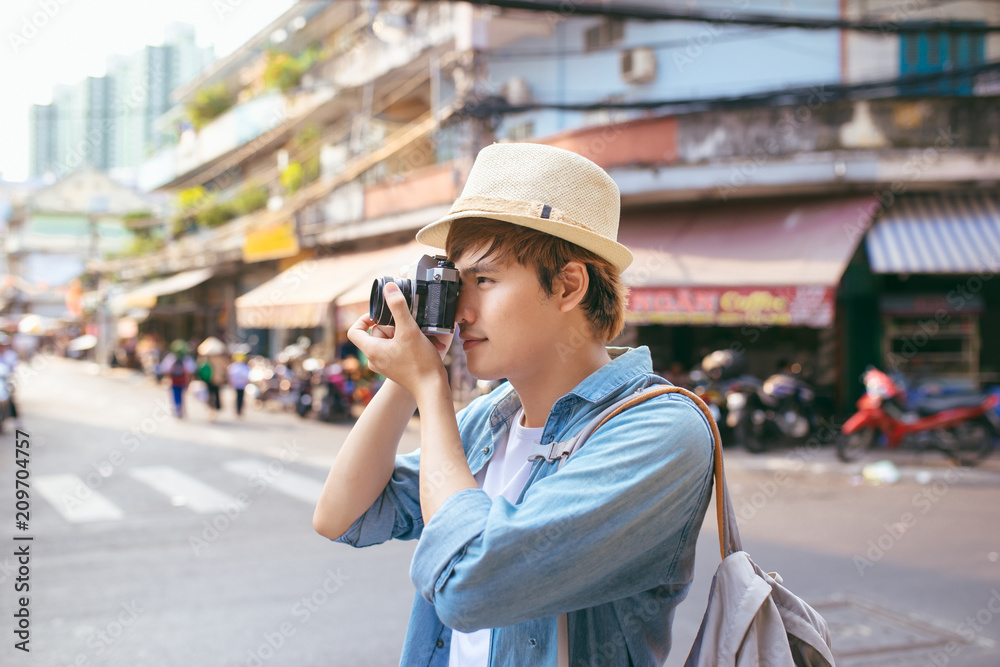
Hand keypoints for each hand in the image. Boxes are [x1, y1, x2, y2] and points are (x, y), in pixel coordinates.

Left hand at [347, 282, 452, 396]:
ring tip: (418, 337)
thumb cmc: (420, 362)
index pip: (354, 330)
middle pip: (376, 332)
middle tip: (408, 328)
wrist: (432, 388)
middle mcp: (374, 359)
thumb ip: (398, 307)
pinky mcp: (395, 368)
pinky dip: (407, 343)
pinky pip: (396, 349)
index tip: (380, 314)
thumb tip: (389, 288)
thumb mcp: (409, 330)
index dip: (364, 318)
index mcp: (371, 350)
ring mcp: (385, 365)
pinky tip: (421, 344)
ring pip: (388, 340)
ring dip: (403, 333)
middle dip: (393, 326)